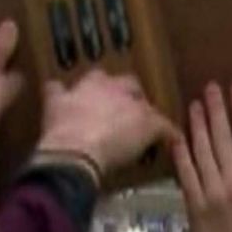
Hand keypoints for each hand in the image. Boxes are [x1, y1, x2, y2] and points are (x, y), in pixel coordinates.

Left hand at [37, 69, 175, 173]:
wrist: (77, 151)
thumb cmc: (117, 142)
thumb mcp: (149, 134)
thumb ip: (164, 129)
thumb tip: (176, 134)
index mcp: (129, 90)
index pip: (141, 93)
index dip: (143, 105)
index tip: (145, 120)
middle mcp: (105, 84)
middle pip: (117, 81)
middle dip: (120, 91)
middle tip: (122, 111)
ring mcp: (78, 91)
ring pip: (88, 80)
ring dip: (92, 88)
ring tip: (96, 102)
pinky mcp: (55, 104)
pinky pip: (54, 90)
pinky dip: (57, 94)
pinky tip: (58, 100)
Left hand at [172, 81, 231, 231]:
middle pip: (225, 137)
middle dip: (217, 109)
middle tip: (211, 86)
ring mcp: (214, 192)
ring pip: (204, 150)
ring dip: (198, 125)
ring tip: (194, 104)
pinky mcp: (195, 204)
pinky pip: (186, 173)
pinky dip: (181, 154)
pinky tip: (177, 136)